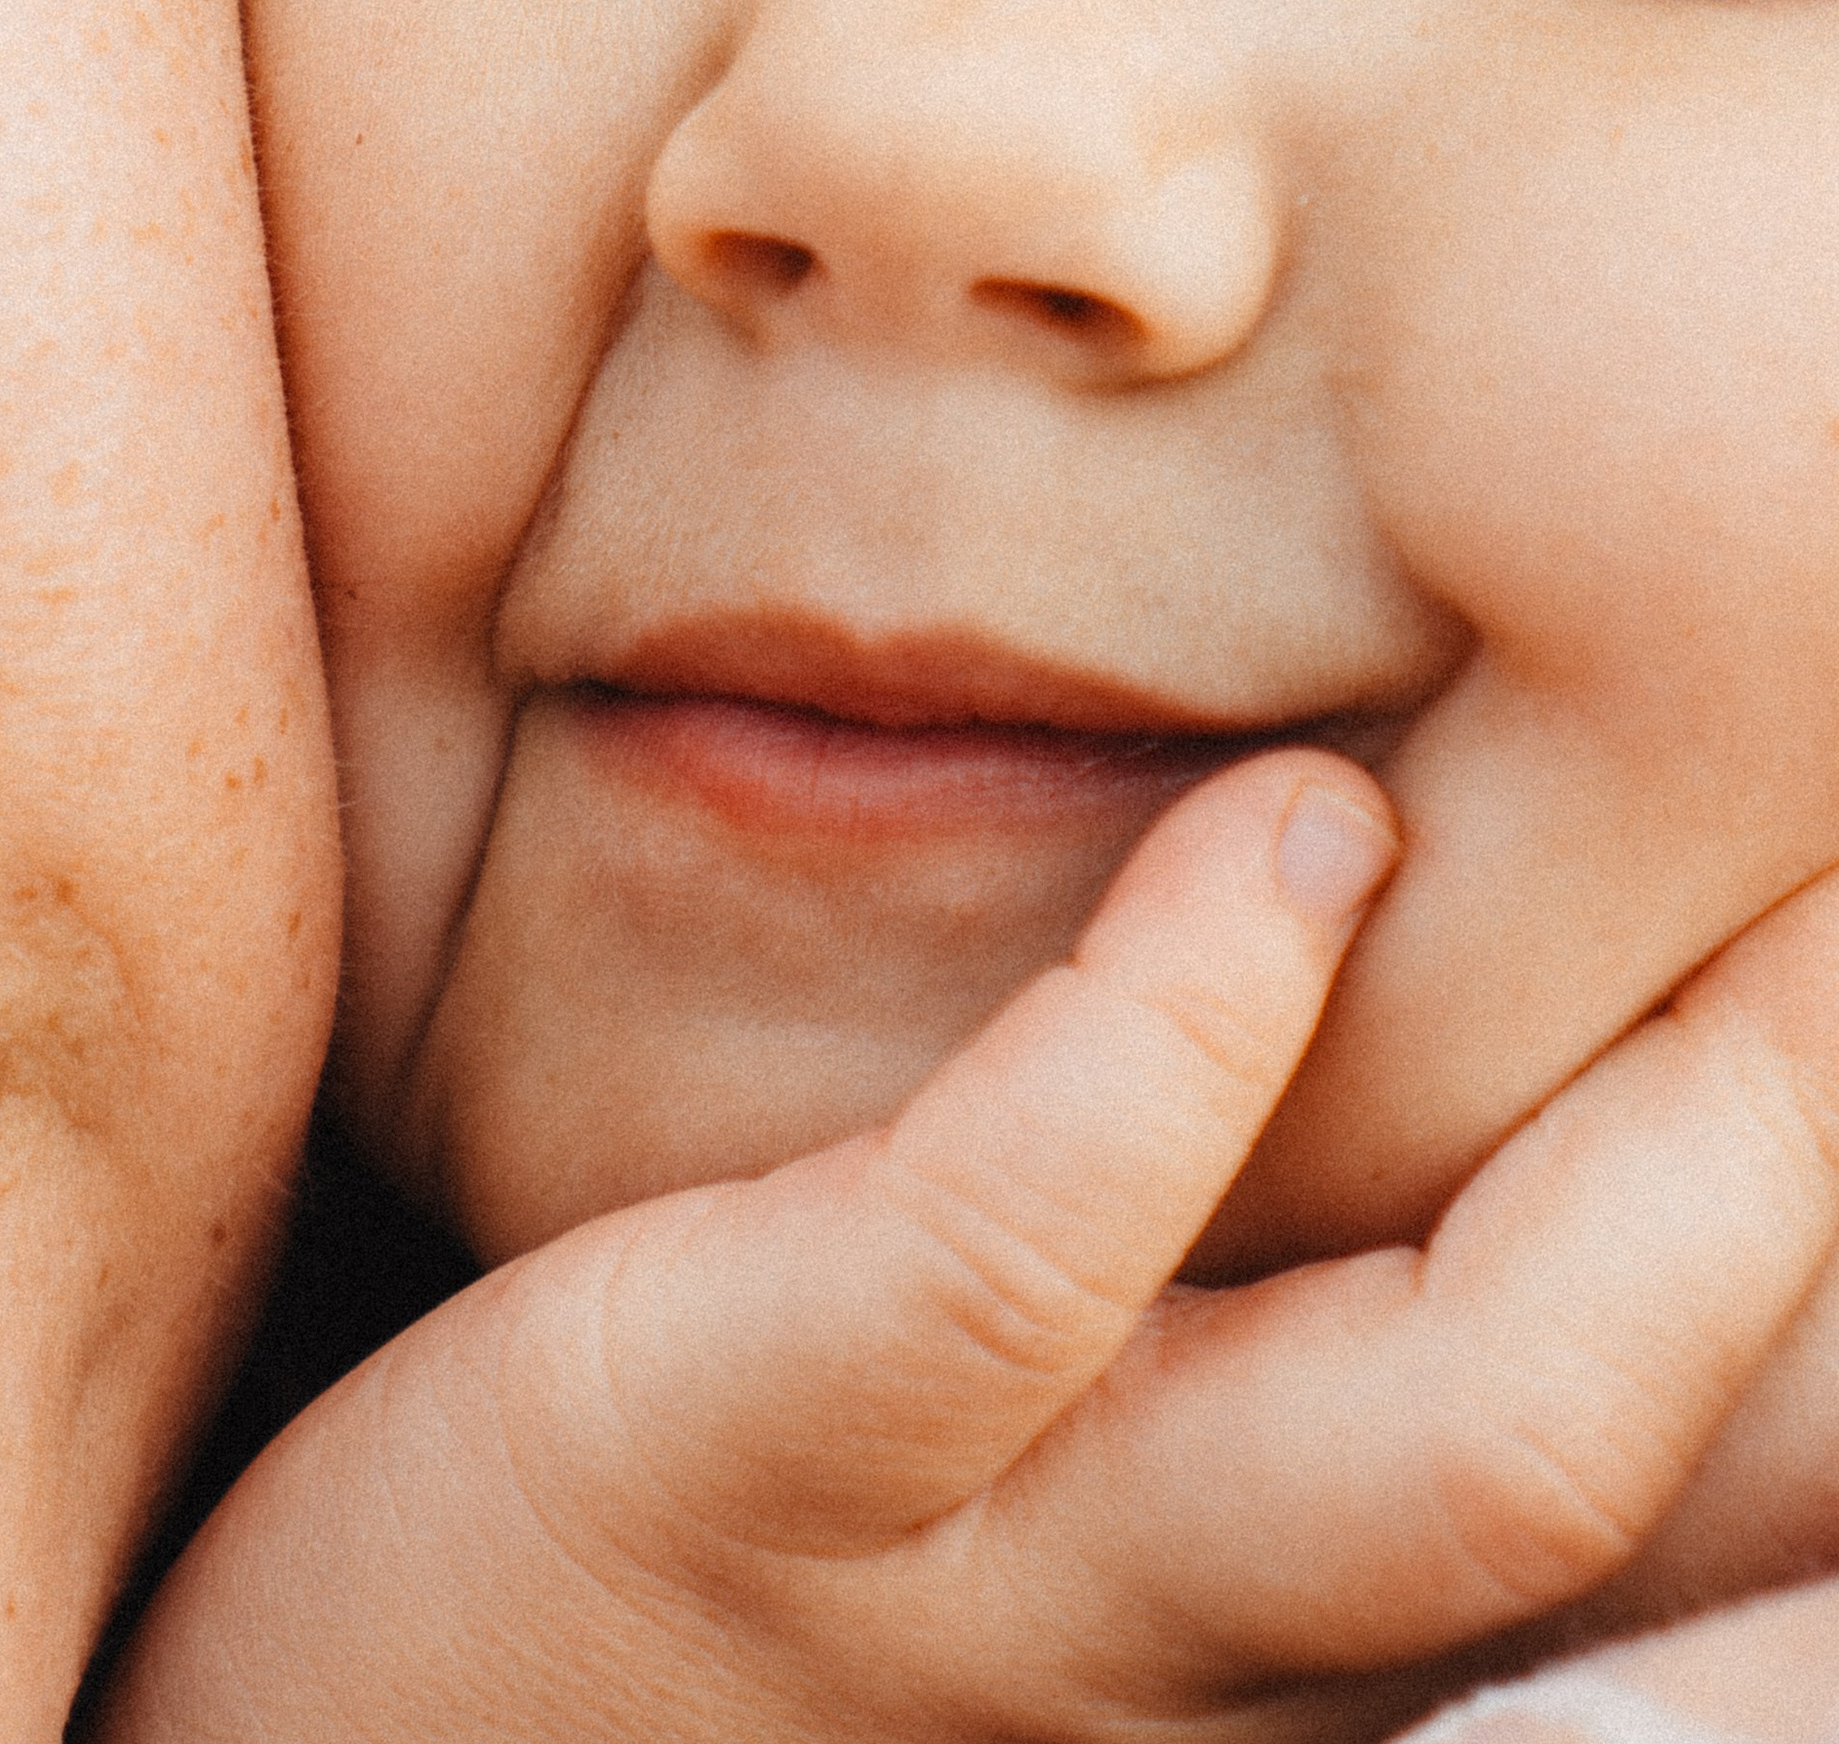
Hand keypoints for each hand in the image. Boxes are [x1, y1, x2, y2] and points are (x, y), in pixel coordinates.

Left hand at [118, 761, 1838, 1743]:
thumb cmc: (752, 1583)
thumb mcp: (1099, 1493)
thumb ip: (1319, 1347)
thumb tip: (1535, 1060)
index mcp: (1352, 1665)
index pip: (1748, 1520)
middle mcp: (1260, 1675)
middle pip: (1712, 1482)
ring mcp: (1017, 1589)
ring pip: (1482, 1431)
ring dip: (1683, 1152)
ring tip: (1791, 873)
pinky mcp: (749, 1458)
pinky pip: (1021, 1256)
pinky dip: (1188, 1035)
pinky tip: (1303, 826)